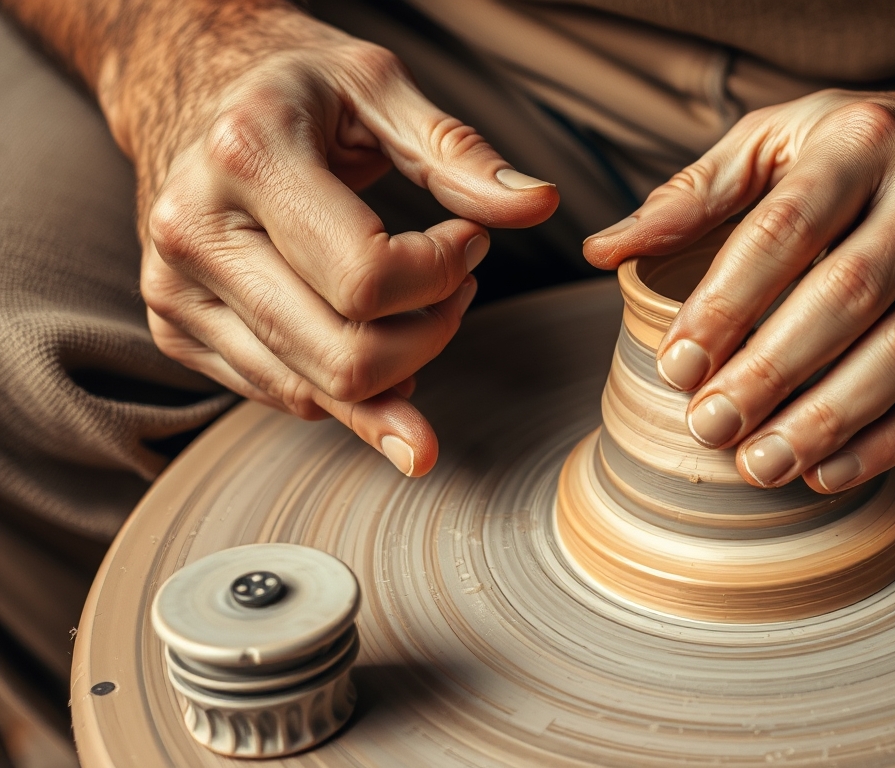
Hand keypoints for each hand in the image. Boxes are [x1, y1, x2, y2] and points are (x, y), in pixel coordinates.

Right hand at [118, 5, 556, 474]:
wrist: (184, 90)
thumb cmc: (293, 86)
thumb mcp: (377, 85)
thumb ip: (458, 152)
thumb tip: (540, 204)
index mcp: (246, 156)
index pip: (368, 280)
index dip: (444, 275)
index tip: (471, 239)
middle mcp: (196, 231)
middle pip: (346, 358)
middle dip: (433, 335)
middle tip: (460, 284)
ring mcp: (174, 289)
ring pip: (317, 394)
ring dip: (401, 367)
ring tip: (423, 305)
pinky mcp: (177, 329)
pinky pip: (287, 396)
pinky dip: (353, 386)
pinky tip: (382, 338)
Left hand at [585, 87, 894, 491]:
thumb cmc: (885, 149)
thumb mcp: (791, 136)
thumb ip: (697, 191)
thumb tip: (604, 249)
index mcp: (864, 142)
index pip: (783, 229)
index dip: (725, 305)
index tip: (676, 366)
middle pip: (843, 297)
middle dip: (769, 372)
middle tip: (709, 427)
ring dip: (827, 420)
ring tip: (761, 465)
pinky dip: (889, 440)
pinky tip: (831, 472)